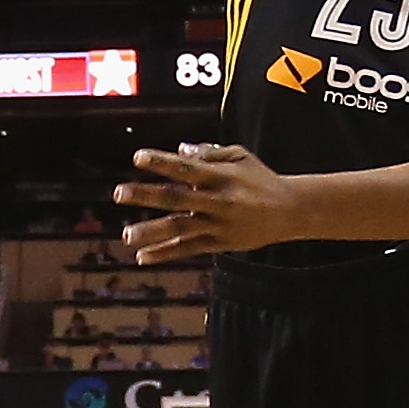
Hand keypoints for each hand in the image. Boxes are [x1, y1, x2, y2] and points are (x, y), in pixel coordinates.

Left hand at [117, 144, 297, 262]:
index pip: (186, 167)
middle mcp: (218, 201)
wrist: (289, 211)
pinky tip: (143, 257)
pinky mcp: (220, 243)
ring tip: (127, 236)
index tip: (137, 158)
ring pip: (181, 228)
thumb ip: (209, 153)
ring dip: (152, 232)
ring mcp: (218, 225)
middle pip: (177, 198)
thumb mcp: (240, 156)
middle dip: (147, 196)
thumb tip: (178, 151)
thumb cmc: (259, 178)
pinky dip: (165, 253)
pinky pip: (189, 249)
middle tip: (119, 193)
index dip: (162, 162)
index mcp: (221, 176)